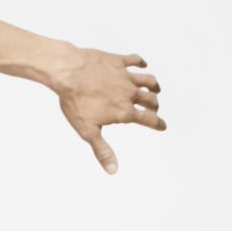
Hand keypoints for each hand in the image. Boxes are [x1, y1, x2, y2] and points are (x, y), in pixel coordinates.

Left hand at [53, 47, 164, 174]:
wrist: (68, 73)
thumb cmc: (76, 102)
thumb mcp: (87, 131)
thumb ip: (102, 150)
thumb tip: (112, 170)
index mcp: (124, 111)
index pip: (148, 119)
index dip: (157, 124)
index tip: (162, 126)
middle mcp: (129, 93)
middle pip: (151, 99)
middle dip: (155, 106)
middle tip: (154, 109)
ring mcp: (125, 76)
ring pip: (148, 80)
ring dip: (154, 86)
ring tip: (155, 90)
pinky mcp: (117, 61)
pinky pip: (134, 60)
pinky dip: (141, 63)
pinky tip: (142, 64)